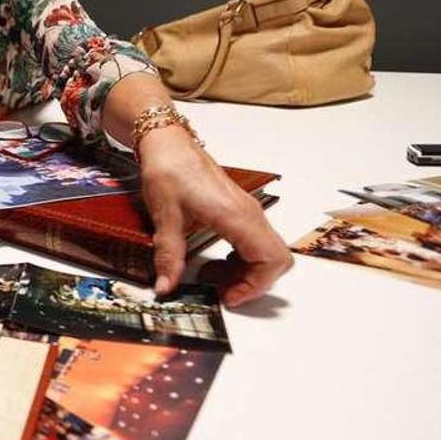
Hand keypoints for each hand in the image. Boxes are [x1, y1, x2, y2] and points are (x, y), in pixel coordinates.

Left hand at [139, 128, 292, 306]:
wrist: (169, 143)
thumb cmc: (169, 170)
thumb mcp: (165, 216)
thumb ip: (168, 255)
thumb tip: (166, 286)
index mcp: (236, 215)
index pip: (270, 259)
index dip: (255, 285)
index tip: (229, 296)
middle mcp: (249, 214)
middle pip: (276, 259)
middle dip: (253, 282)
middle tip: (222, 290)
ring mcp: (247, 212)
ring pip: (267, 252)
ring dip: (246, 271)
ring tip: (212, 276)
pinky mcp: (239, 211)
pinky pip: (255, 242)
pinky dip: (241, 258)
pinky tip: (216, 260)